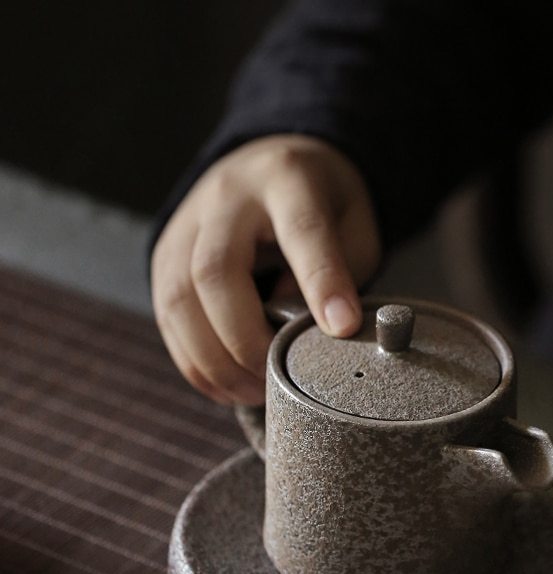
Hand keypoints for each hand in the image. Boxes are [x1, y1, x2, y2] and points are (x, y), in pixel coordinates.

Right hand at [151, 134, 380, 404]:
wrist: (266, 166)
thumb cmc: (321, 203)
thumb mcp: (353, 222)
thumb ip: (341, 268)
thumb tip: (306, 327)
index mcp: (286, 179)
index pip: (302, 231)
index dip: (321, 282)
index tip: (342, 328)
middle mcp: (226, 198)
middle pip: (216, 271)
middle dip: (246, 339)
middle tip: (278, 380)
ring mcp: (187, 226)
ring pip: (179, 299)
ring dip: (215, 360)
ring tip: (254, 393)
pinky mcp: (165, 255)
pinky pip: (167, 317)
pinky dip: (195, 362)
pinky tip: (226, 386)